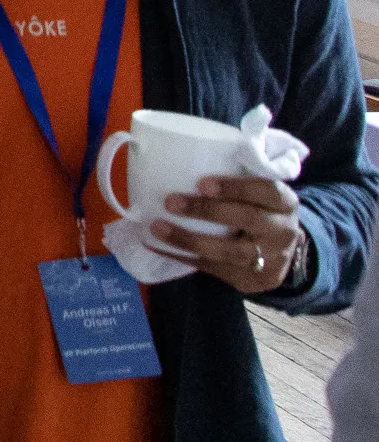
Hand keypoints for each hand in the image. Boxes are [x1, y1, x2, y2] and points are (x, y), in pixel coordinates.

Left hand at [154, 173, 306, 294]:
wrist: (280, 253)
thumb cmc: (257, 210)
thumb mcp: (259, 194)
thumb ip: (236, 178)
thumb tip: (180, 160)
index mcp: (285, 203)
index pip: (268, 191)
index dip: (235, 187)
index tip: (202, 183)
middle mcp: (283, 231)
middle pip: (248, 219)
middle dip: (207, 210)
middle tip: (170, 202)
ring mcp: (271, 259)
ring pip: (230, 252)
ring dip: (189, 240)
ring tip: (157, 228)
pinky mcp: (253, 280)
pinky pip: (214, 269)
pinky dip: (182, 256)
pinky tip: (157, 246)